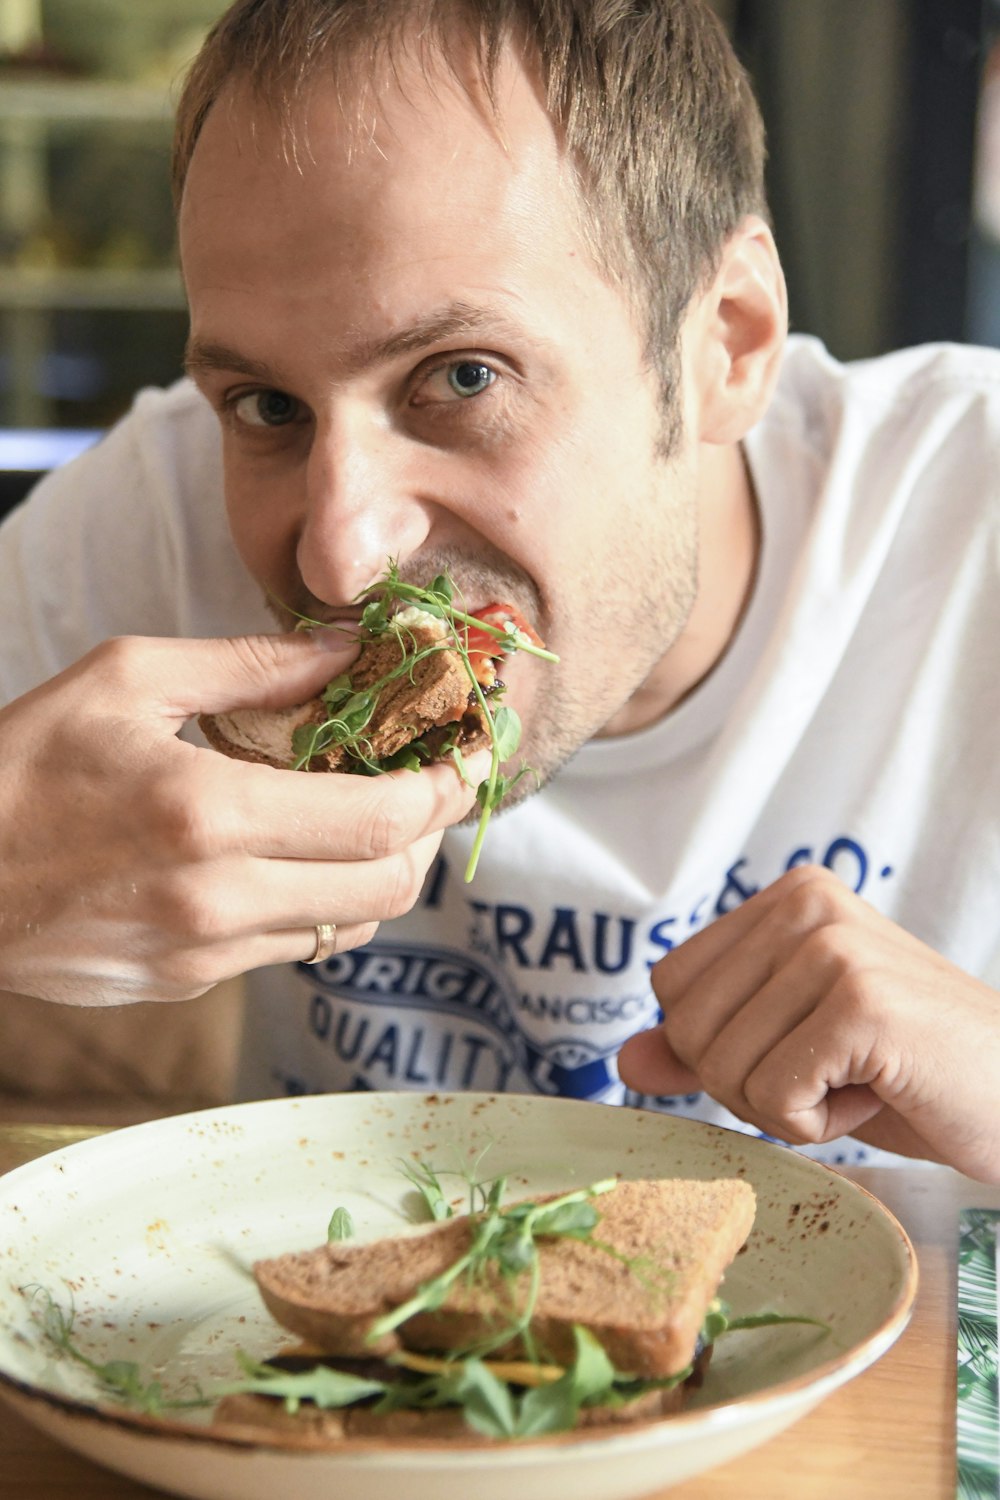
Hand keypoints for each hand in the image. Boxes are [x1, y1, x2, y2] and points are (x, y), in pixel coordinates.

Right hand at [0, 633, 484, 1006]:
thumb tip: (343, 649)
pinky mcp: (186, 982)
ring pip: (347, 929)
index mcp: (209, 815)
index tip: (465, 757)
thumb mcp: (126, 680)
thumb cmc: (20, 766)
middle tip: (421, 786)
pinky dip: (317, 903)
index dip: (441, 788)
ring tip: (363, 818)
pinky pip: (290, 948)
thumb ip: (250, 666)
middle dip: (424, 837)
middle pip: (386, 890)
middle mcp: (218, 900)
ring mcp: (203, 954)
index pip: (380, 821)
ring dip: (376, 874)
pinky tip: (291, 855)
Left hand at [617, 865, 999, 1181]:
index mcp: (790, 897)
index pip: (672, 986)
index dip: (721, 1046)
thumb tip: (624, 1058)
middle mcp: (809, 904)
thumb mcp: (793, 1053)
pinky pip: (772, 1098)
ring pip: (723, 1068)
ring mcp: (834, 948)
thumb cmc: (910, 1074)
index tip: (803, 1049)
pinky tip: (878, 1093)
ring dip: (789, 1107)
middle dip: (748, 1083)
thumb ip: (705, 1047)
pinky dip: (818, 1125)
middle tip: (834, 1073)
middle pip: (687, 1028)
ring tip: (862, 1079)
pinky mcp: (860, 1002)